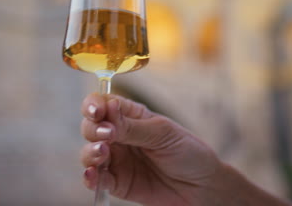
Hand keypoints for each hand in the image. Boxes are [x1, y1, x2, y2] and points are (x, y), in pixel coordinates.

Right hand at [79, 94, 222, 205]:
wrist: (202, 186)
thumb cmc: (187, 152)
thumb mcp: (162, 133)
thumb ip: (132, 127)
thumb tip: (108, 110)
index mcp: (131, 116)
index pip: (103, 104)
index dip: (94, 104)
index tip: (97, 111)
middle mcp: (119, 136)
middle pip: (91, 127)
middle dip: (93, 128)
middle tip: (107, 133)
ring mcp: (117, 159)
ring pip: (89, 152)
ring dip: (90, 151)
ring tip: (102, 151)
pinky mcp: (117, 183)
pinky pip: (97, 180)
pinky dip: (90, 177)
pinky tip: (92, 174)